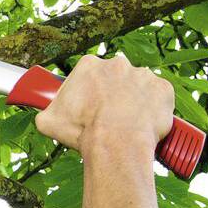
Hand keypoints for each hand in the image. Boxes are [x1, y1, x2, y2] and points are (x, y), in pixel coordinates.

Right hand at [34, 53, 174, 157]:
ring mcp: (143, 75)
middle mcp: (117, 64)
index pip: (87, 73)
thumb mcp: (49, 121)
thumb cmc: (84, 132)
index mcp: (89, 66)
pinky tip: (144, 123)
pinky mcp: (163, 89)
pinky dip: (154, 108)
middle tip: (107, 117)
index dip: (87, 91)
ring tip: (127, 124)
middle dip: (112, 94)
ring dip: (133, 101)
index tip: (88, 104)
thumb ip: (47, 110)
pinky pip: (159, 97)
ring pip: (138, 87)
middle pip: (114, 78)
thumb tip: (44, 114)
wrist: (116, 143)